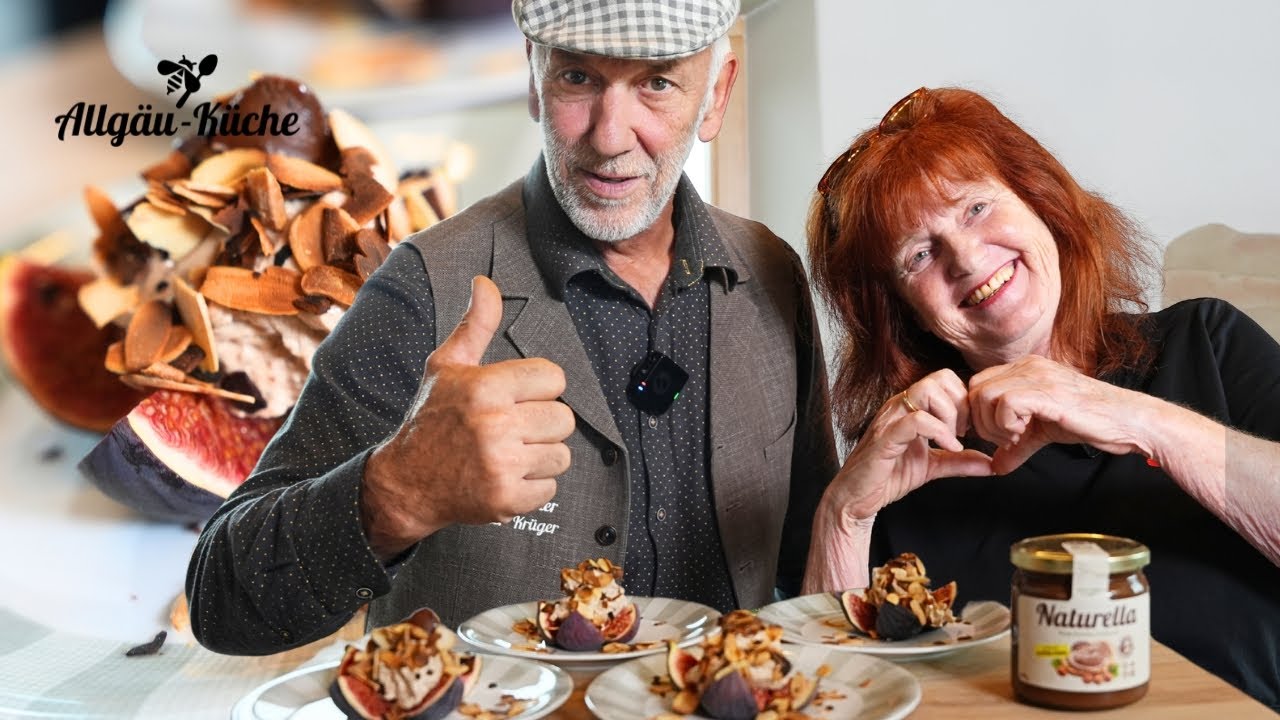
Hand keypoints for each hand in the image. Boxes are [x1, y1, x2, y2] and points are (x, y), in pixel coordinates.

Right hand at [362, 276, 573, 554]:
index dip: (539, 388)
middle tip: (513, 429)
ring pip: (561, 454)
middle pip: (563, 419)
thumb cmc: (431, 420)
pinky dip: (533, 486)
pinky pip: (551, 487)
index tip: (518, 398)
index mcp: (486, 387)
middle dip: (542, 424)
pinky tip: (506, 477)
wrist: (404, 483)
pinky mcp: (506, 499)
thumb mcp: (447, 366)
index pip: (554, 378)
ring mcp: (502, 465)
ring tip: (510, 454)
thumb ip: (475, 324)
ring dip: (540, 456)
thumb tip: (485, 283)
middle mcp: (495, 425)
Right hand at [822, 369, 992, 523]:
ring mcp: (891, 419)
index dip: (965, 400)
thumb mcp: (932, 466)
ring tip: (954, 441)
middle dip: (961, 404)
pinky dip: (940, 432)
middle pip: (940, 377)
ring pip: (927, 390)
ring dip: (950, 415)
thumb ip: (959, 461)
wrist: (856, 498)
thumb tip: (990, 463)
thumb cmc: (887, 477)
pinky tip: (949, 449)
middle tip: (965, 432)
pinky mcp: (885, 438)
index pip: (945, 380)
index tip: (970, 429)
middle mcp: (900, 406)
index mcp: (911, 407)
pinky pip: (916, 420)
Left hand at [967, 356, 1148, 473]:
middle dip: (982, 421)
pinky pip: (1006, 403)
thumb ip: (1016, 446)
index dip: (978, 414)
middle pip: (975, 390)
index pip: (977, 384)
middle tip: (1005, 439)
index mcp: (1024, 369)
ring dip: (993, 424)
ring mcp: (1037, 376)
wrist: (1126, 421)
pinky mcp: (1047, 392)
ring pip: (985, 395)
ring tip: (1016, 437)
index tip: (995, 435)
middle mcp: (1028, 366)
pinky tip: (1025, 433)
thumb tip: (996, 467)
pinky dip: (1007, 424)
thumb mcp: (1042, 432)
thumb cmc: (1088, 421)